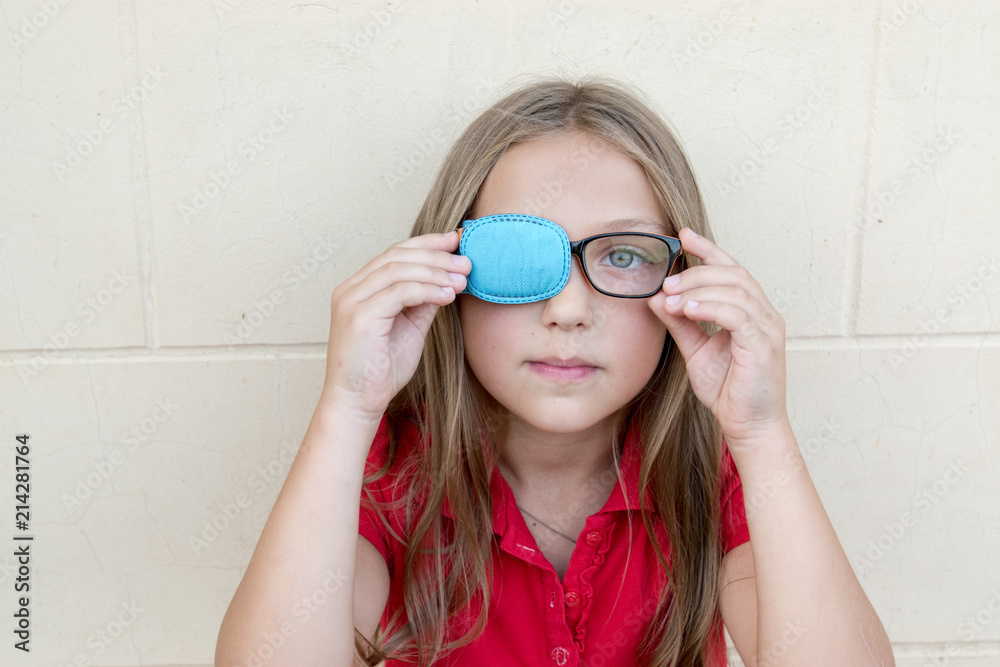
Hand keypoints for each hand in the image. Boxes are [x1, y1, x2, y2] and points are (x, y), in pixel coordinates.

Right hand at [318, 230, 470, 422]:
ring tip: (462, 279)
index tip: (456, 240)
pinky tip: (447, 295)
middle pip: (397, 255)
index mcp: (359, 288)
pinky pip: (399, 292)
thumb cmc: (380, 370)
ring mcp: (352, 301)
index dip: (427, 243)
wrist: (357, 403)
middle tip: (466, 261)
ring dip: (436, 271)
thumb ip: (423, 302)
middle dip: (436, 254)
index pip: (394, 253)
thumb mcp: (410, 328)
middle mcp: (351, 289)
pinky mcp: (359, 317)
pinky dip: (427, 289)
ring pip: (398, 269)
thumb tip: (448, 280)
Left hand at [647, 228, 788, 447]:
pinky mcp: (763, 345)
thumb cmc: (728, 390)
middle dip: (697, 271)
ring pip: (735, 289)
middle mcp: (765, 314)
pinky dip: (710, 307)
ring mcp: (768, 328)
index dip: (708, 250)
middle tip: (666, 280)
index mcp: (752, 312)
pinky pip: (737, 314)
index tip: (683, 236)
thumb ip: (680, 323)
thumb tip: (656, 297)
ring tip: (671, 297)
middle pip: (734, 273)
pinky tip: (687, 310)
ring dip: (698, 289)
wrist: (748, 426)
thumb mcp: (696, 350)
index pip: (732, 269)